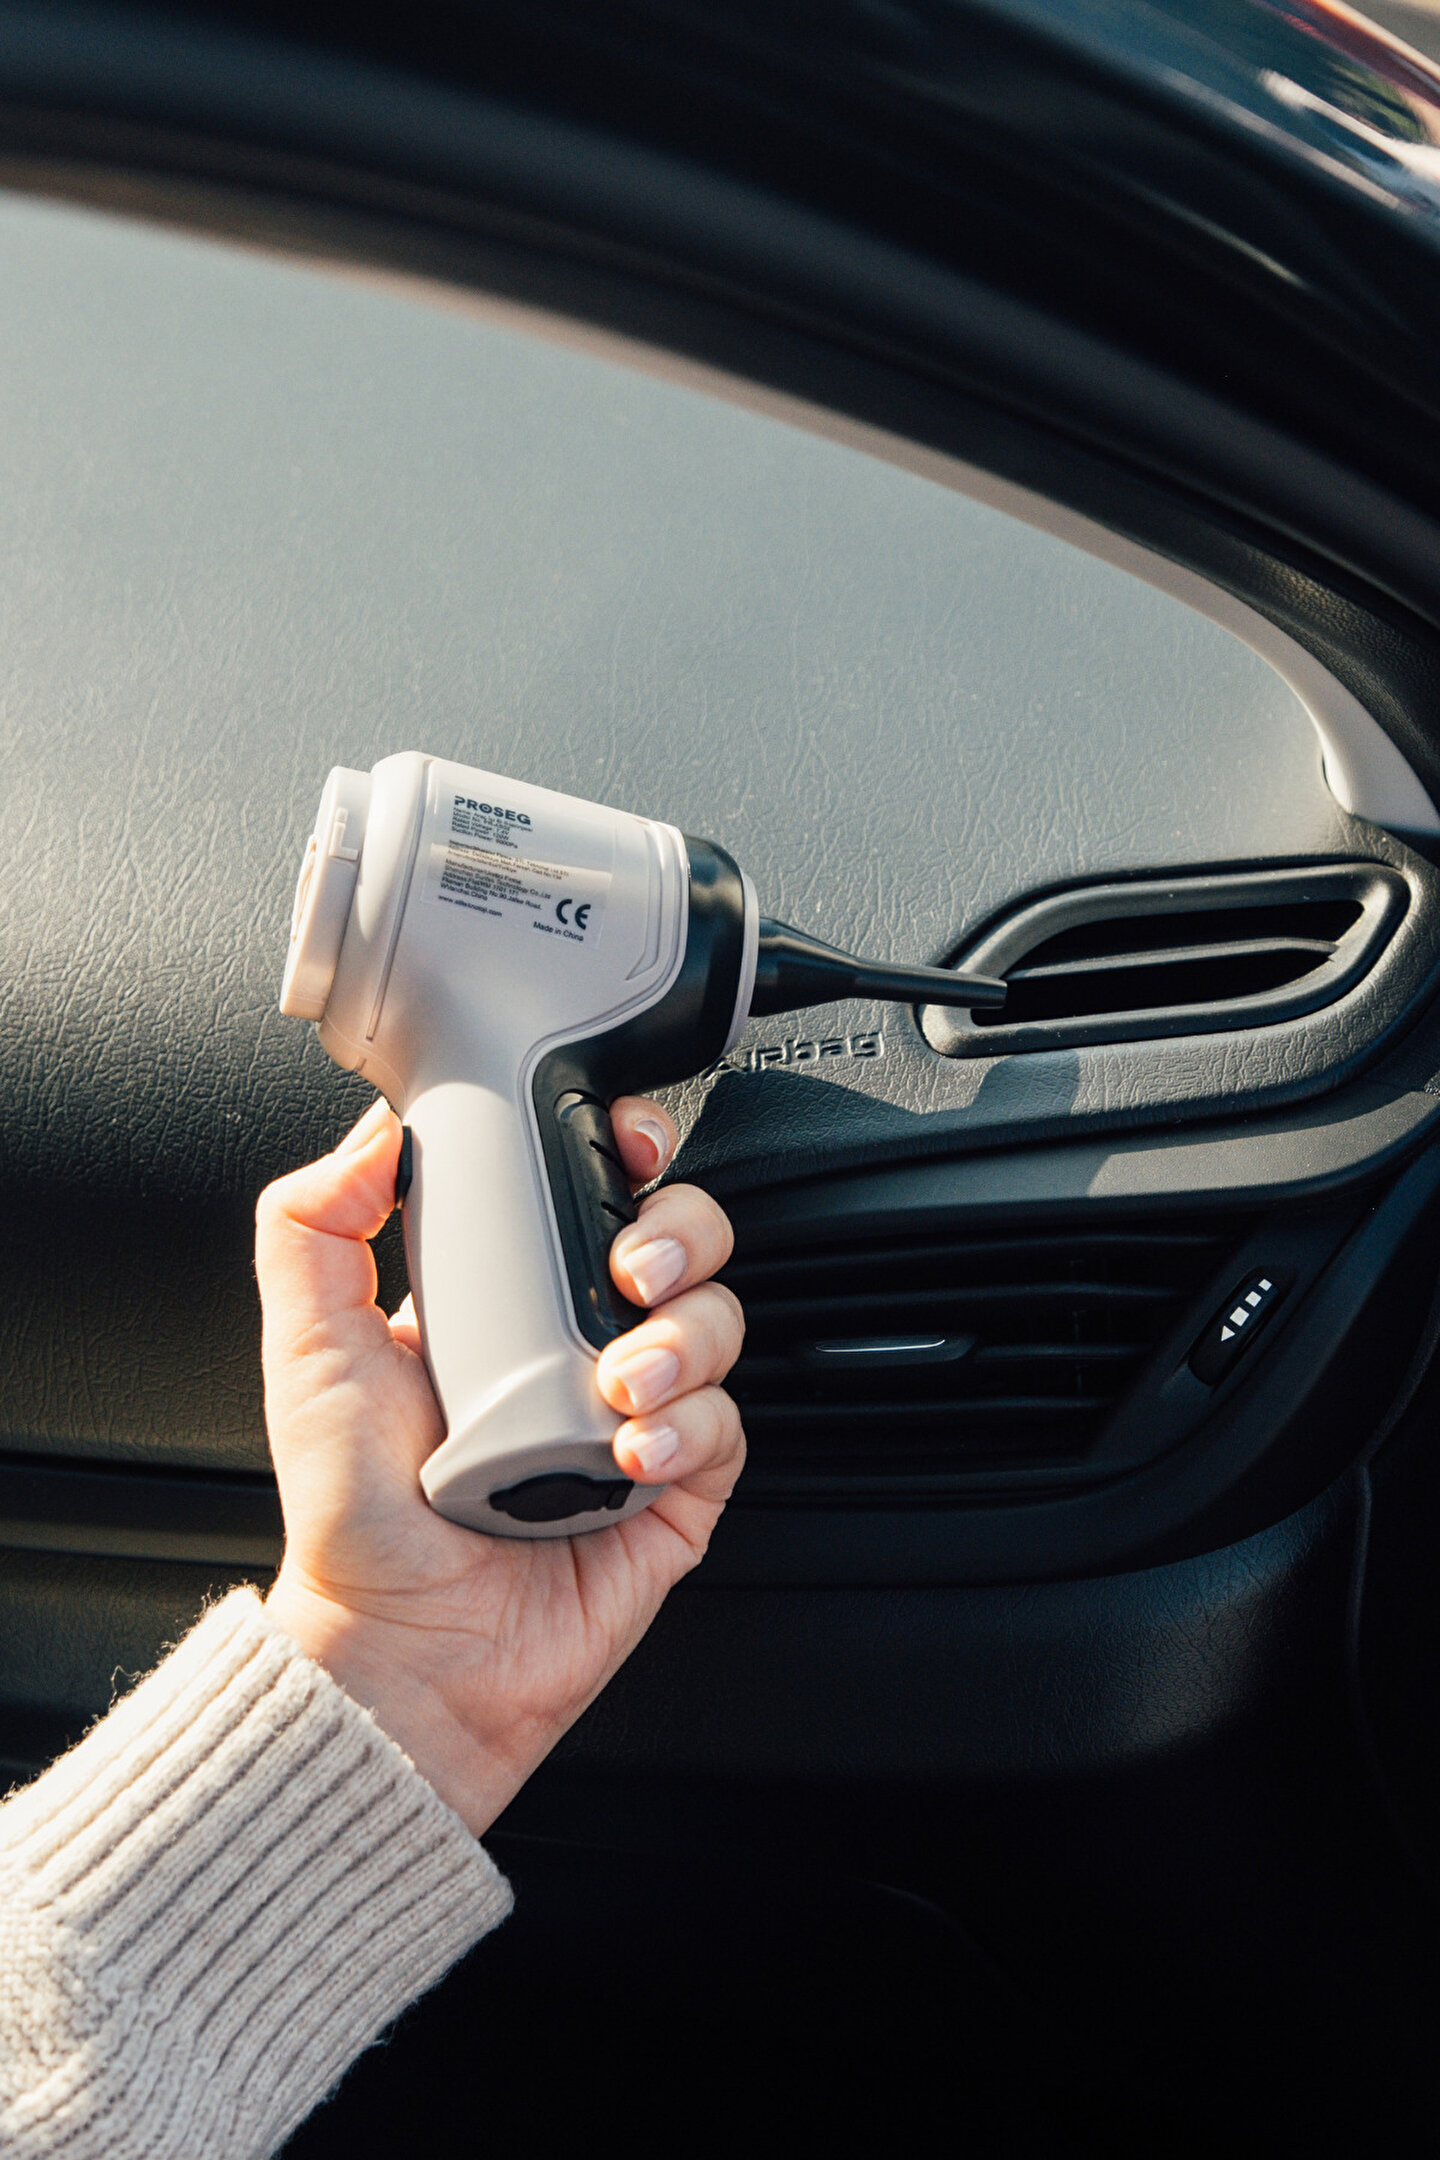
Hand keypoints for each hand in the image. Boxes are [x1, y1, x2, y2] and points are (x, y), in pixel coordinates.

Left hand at [257, 1097, 744, 1835]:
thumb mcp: (308, 1351)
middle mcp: (580, 1346)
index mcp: (507, 1299)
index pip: (591, 1193)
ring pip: (718, 1323)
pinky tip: (633, 1452)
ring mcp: (636, 1415)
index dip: (624, 1155)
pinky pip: (728, 1426)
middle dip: (680, 1232)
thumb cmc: (355, 1522)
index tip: (621, 1142)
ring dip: (684, 1337)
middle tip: (634, 1267)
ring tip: (619, 1383)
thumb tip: (375, 1134)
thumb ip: (313, 1225)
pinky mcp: (678, 1491)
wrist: (402, 1654)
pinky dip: (692, 1427)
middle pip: (684, 1240)